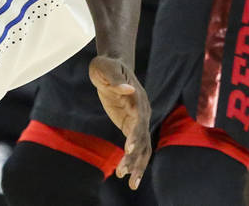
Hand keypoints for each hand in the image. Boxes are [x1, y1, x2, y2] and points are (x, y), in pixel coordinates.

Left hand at [89, 55, 150, 189]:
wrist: (111, 64)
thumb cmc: (106, 64)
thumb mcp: (104, 67)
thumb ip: (115, 77)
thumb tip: (128, 89)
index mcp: (137, 97)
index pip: (139, 119)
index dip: (135, 134)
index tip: (128, 149)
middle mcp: (142, 110)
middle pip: (143, 137)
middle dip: (135, 157)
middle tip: (123, 173)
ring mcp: (139, 118)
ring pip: (143, 146)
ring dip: (138, 165)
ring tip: (131, 184)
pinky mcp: (132, 124)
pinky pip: (137, 146)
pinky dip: (135, 161)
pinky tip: (129, 176)